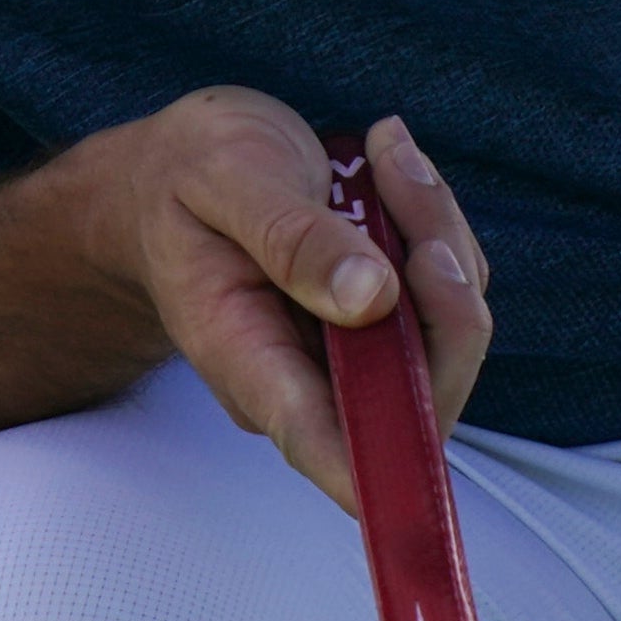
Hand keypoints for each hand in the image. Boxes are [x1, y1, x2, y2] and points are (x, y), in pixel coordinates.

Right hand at [74, 91, 494, 511]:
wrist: (172, 173)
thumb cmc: (183, 182)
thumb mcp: (222, 182)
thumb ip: (292, 238)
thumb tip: (374, 297)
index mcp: (247, 361)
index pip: (325, 443)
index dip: (386, 471)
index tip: (425, 463)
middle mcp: (309, 379)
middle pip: (420, 391)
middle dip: (442, 292)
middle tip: (403, 183)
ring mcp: (354, 356)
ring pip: (448, 331)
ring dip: (440, 235)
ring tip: (385, 150)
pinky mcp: (387, 322)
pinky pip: (449, 291)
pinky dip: (439, 226)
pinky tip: (392, 166)